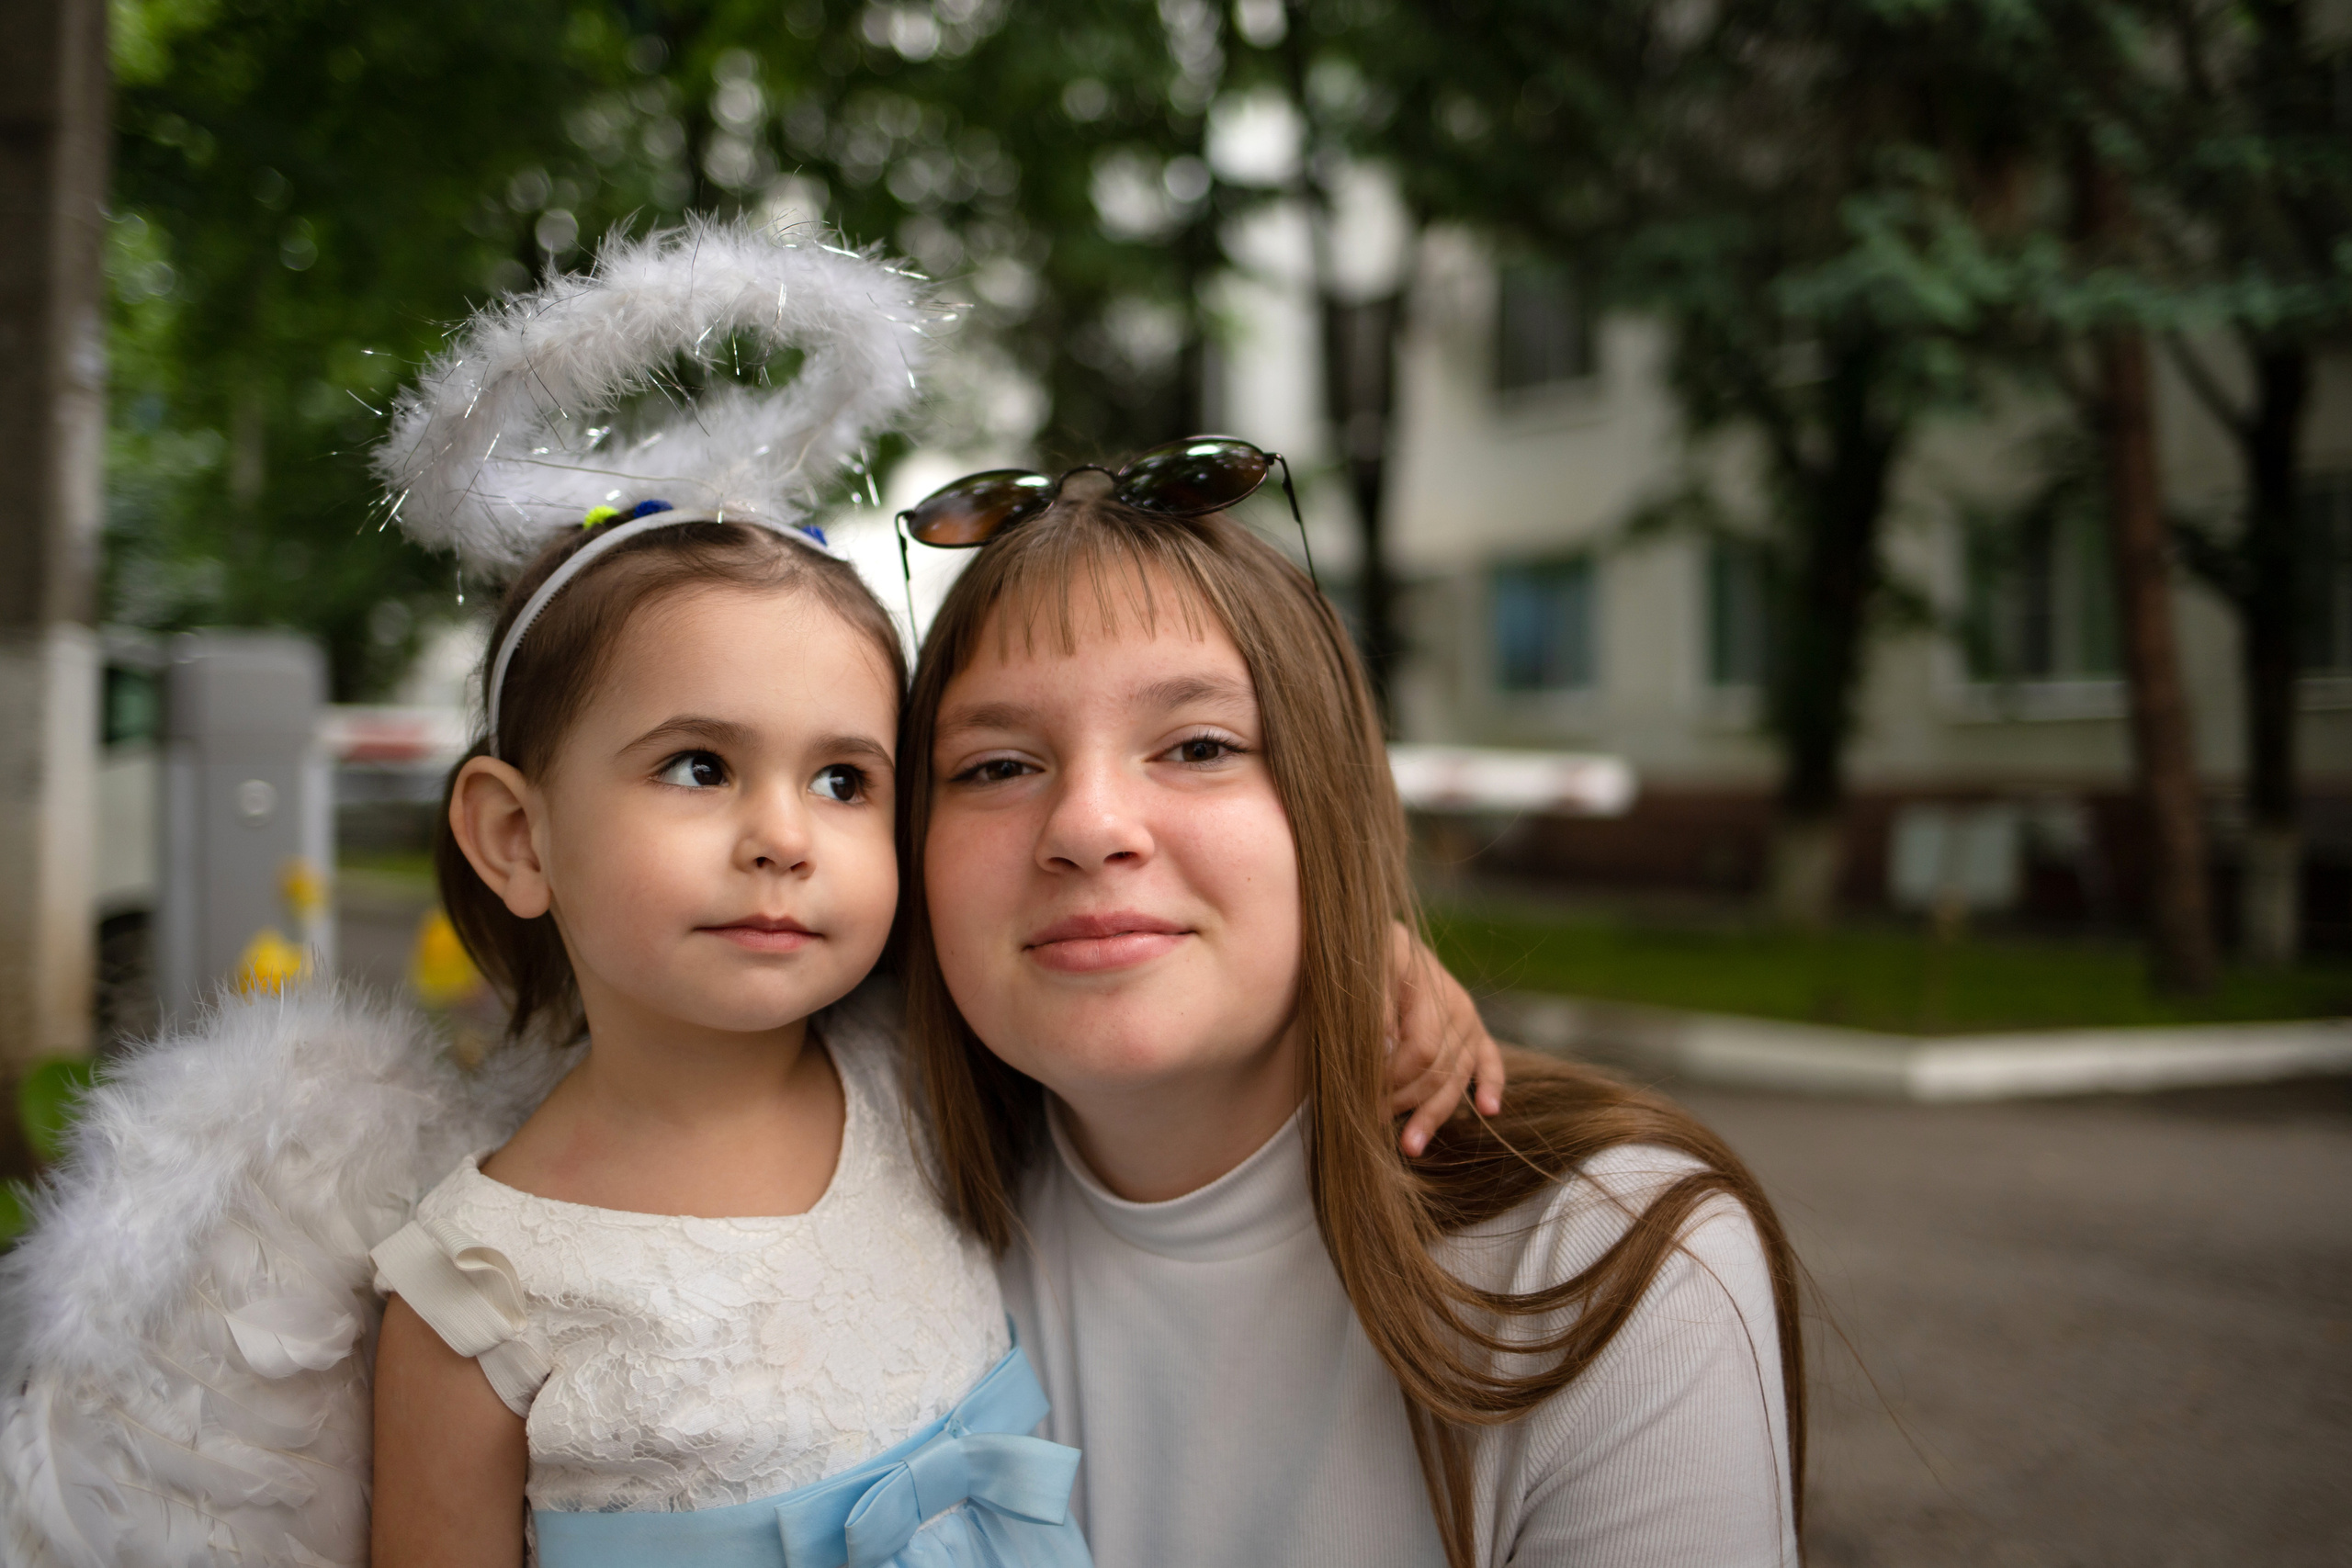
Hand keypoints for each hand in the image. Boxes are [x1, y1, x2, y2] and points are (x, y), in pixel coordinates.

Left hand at [1384, 921, 1505, 1156]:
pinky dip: (1491, 1084)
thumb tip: (1386, 1048)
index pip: (1422, 1049)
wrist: (1380, 938)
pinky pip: (1491, 1061)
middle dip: (1404, 1101)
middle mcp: (1456, 1005)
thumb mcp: (1363, 967)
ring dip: (1434, 1113)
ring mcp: (1468, 1020)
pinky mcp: (1474, 1032)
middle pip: (1439, 1070)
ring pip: (1458, 1077)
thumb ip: (1373, 1004)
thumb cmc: (1365, 955)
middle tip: (1370, 1123)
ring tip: (1410, 1146)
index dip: (1393, 1078)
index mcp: (1430, 988)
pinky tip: (1488, 1110)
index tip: (1362, 1096)